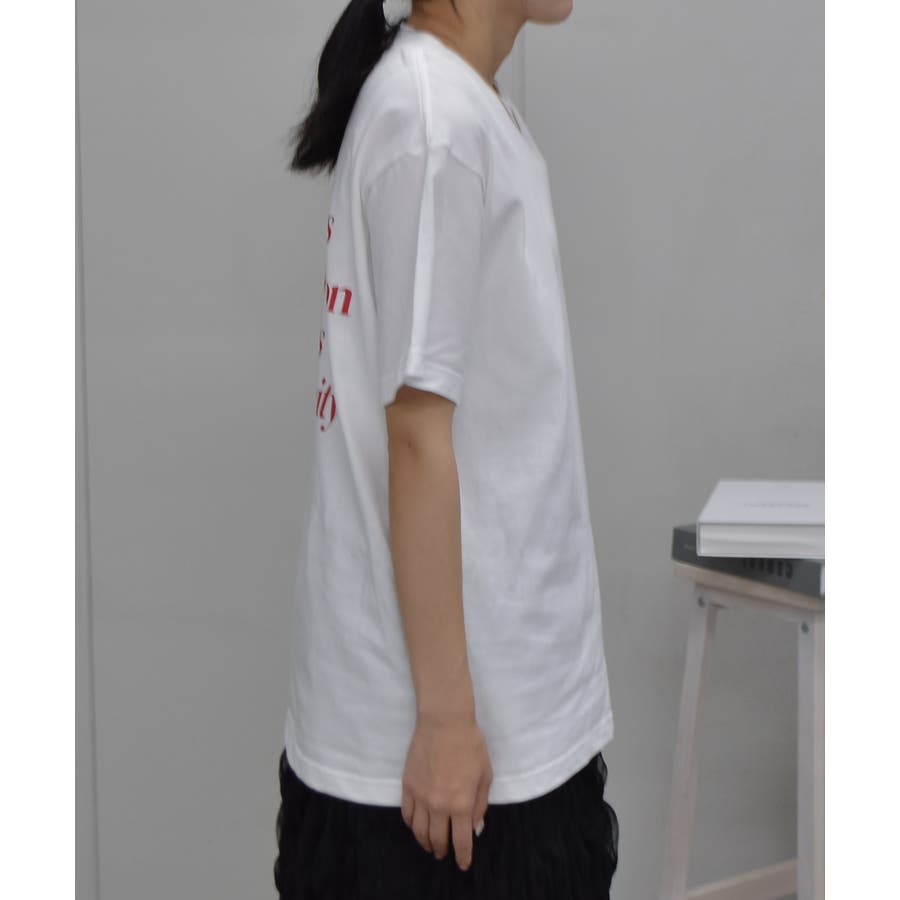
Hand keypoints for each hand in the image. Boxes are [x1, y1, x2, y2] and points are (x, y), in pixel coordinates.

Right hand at [400, 709, 492, 870]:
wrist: (444, 722)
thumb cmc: (470, 745)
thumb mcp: (485, 774)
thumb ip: (480, 803)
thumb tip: (475, 826)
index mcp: (461, 804)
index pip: (461, 841)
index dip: (463, 856)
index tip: (462, 864)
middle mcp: (439, 805)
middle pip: (438, 839)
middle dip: (442, 850)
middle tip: (444, 853)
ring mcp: (421, 796)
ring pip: (419, 830)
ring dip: (425, 842)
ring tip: (430, 844)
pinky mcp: (407, 785)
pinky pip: (407, 813)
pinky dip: (412, 825)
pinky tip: (416, 825)